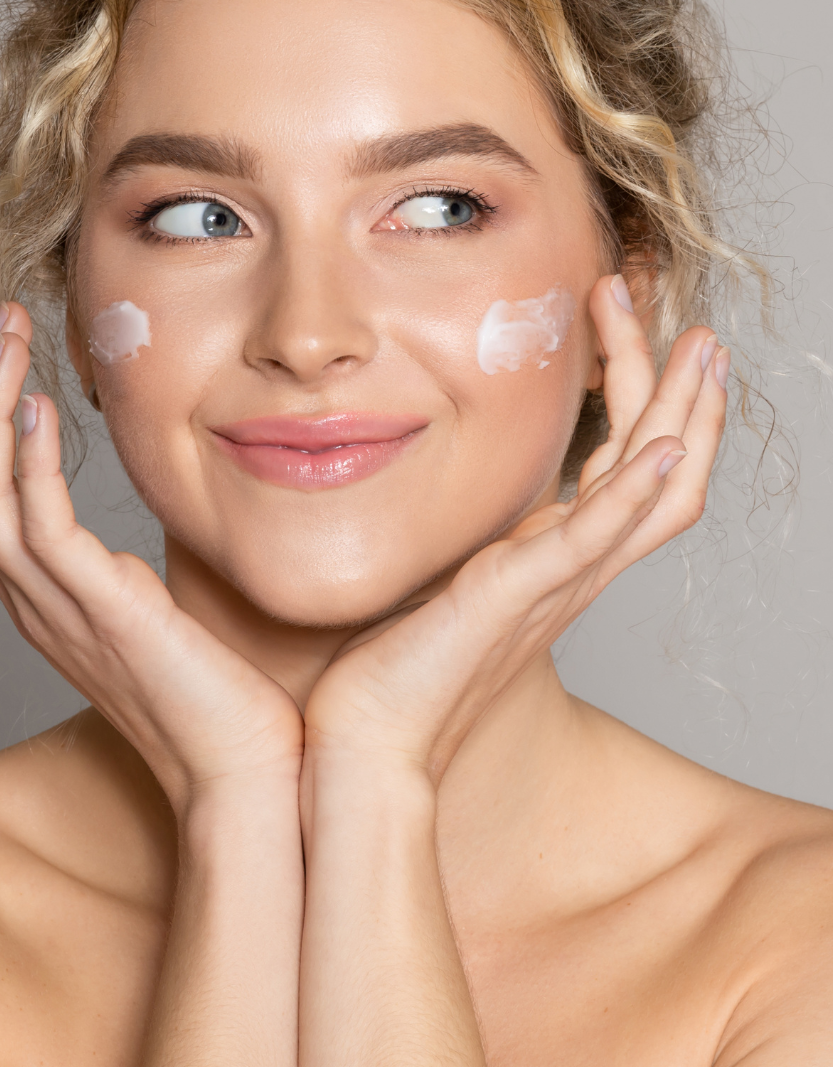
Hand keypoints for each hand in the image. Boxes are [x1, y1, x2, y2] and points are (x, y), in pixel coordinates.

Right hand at [0, 304, 302, 815]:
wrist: (243, 772)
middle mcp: (34, 606)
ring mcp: (58, 612)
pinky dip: (31, 463)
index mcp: (44, 604)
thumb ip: (130, 580)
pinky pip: (42, 529)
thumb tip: (143, 546)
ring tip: (4, 341)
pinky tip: (40, 407)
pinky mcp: (101, 614)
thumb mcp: (155, 619)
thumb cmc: (215, 699)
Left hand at [303, 275, 729, 782]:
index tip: (648, 339)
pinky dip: (633, 491)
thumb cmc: (395, 661)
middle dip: (684, 396)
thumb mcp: (450, 574)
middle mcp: (573, 571)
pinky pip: (594, 539)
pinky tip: (662, 446)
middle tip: (700, 329)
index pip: (631, 472)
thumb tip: (466, 490)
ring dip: (682, 418)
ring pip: (651, 494)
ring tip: (699, 353)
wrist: (367, 737)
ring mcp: (554, 585)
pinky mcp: (516, 597)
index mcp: (557, 560)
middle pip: (665, 474)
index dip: (653, 406)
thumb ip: (475, 534)